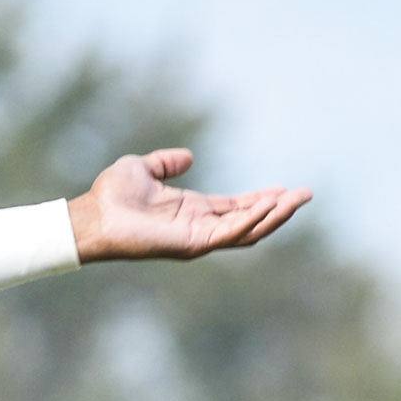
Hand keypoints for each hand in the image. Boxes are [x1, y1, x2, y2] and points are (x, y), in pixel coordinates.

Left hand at [67, 148, 311, 262]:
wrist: (93, 215)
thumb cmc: (112, 194)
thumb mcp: (143, 168)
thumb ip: (166, 163)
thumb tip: (188, 157)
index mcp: (192, 210)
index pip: (236, 207)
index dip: (262, 199)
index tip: (285, 189)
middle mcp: (200, 225)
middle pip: (250, 220)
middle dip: (279, 209)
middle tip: (306, 194)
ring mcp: (199, 237)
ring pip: (248, 229)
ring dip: (275, 215)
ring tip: (297, 198)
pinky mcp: (193, 244)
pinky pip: (231, 233)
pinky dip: (252, 220)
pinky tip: (270, 206)